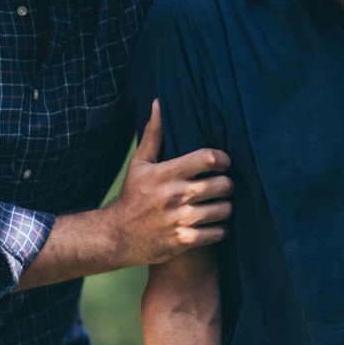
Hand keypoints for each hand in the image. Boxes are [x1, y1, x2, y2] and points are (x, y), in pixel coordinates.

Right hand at [106, 100, 233, 264]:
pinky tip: (212, 225)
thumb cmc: (132, 197)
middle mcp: (176, 195)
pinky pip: (218, 233)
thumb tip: (159, 103)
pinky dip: (219, 229)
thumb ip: (154, 134)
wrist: (116, 236)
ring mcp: (181, 219)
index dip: (223, 159)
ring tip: (218, 205)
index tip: (223, 163)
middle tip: (222, 186)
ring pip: (224, 210)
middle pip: (223, 184)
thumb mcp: (139, 164)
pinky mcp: (184, 241)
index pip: (208, 159)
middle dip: (227, 184)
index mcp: (167, 173)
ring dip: (225, 207)